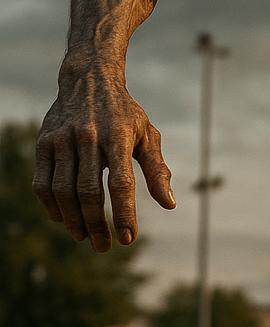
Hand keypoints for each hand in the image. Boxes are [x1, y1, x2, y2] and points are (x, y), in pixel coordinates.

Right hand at [33, 67, 174, 250]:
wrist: (88, 79)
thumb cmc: (124, 114)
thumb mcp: (147, 135)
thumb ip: (157, 170)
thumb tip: (170, 204)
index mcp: (117, 136)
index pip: (121, 184)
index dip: (124, 214)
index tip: (128, 239)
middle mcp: (87, 137)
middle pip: (88, 192)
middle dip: (97, 225)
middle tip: (104, 247)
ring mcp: (62, 140)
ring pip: (62, 191)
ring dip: (73, 220)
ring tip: (84, 237)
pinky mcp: (44, 143)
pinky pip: (43, 183)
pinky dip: (52, 206)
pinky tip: (64, 219)